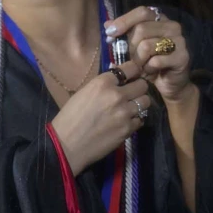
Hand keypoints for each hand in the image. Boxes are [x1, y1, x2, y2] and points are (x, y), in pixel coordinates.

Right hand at [50, 61, 148, 175]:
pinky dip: (135, 120)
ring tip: (131, 108)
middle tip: (132, 94)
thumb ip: (104, 84)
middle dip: (138, 89)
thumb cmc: (70, 117)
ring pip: (145, 102)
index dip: (133, 72)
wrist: (66, 145)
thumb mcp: (84, 92)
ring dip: (139, 104)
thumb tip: (118, 75)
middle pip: (143, 85)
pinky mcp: (128, 129)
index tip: (132, 77)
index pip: (131, 68)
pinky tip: (126, 122)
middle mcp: (117, 95)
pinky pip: (141, 119)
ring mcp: (124, 112)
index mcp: (103, 83)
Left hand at [106, 6, 191, 103]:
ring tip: (140, 67)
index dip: (125, 21)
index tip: (110, 33)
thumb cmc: (148, 64)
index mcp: (160, 20)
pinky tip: (150, 72)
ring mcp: (180, 41)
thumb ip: (122, 35)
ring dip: (139, 60)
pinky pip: (156, 61)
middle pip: (141, 29)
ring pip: (147, 45)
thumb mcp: (132, 48)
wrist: (166, 85)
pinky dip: (148, 69)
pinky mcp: (183, 56)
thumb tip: (107, 25)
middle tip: (130, 59)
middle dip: (130, 47)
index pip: (142, 12)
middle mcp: (172, 26)